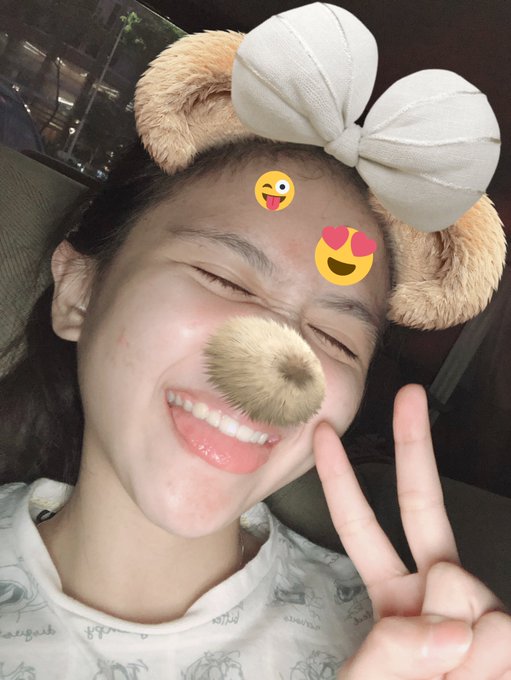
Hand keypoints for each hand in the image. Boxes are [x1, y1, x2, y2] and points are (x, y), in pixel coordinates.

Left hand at [314, 384, 510, 678]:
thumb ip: (389, 657)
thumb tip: (447, 622)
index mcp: (393, 594)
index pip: (360, 527)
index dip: (340, 480)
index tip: (324, 436)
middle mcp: (436, 588)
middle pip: (423, 506)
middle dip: (413, 445)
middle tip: (409, 394)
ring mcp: (478, 605)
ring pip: (465, 591)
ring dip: (461, 650)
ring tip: (461, 676)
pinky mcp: (507, 630)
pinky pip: (501, 631)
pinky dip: (491, 661)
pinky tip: (488, 666)